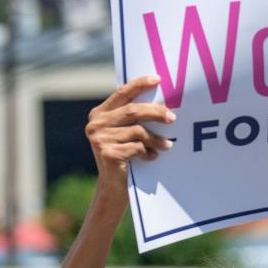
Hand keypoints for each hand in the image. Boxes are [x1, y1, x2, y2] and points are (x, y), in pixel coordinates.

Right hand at [86, 76, 175, 197]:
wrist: (112, 187)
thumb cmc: (123, 157)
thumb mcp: (123, 134)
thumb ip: (130, 119)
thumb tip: (160, 103)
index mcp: (99, 114)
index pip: (121, 93)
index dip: (139, 84)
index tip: (157, 79)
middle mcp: (95, 124)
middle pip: (133, 111)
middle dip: (155, 113)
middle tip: (172, 118)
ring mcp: (99, 138)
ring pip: (138, 131)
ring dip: (156, 139)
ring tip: (166, 145)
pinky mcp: (107, 153)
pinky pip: (137, 147)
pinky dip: (148, 153)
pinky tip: (151, 157)